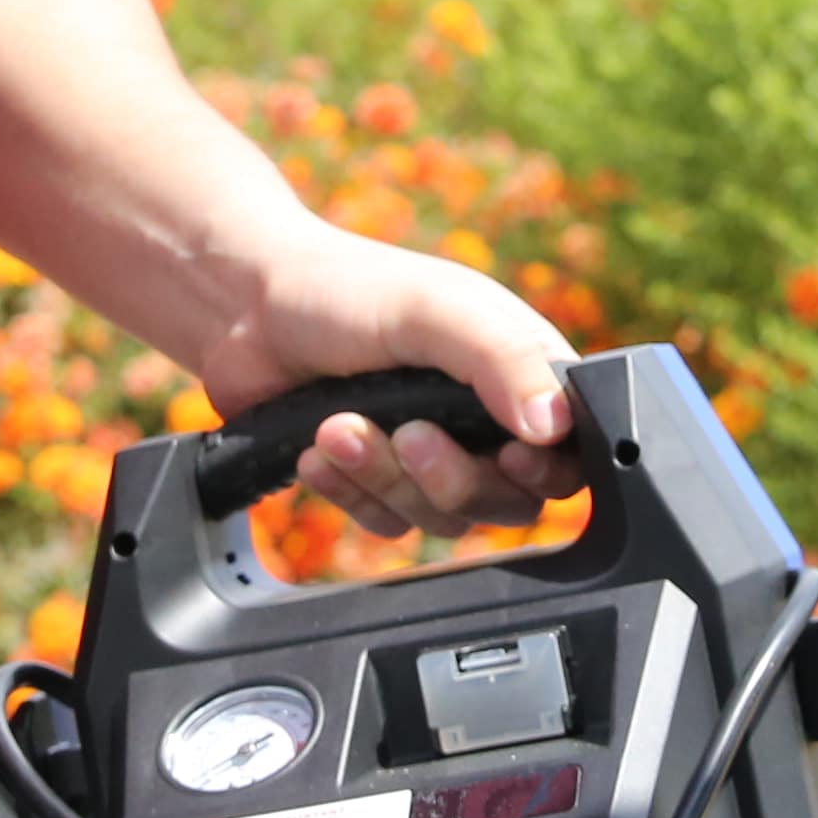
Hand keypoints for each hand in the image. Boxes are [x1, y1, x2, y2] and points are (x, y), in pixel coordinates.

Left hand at [211, 221, 580, 536]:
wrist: (245, 309)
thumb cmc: (347, 291)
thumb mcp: (436, 310)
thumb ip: (503, 358)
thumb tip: (554, 425)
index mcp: (520, 372)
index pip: (571, 452)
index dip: (545, 469)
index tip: (507, 455)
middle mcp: (486, 421)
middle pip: (507, 502)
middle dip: (448, 475)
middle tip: (404, 433)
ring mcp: (433, 457)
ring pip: (441, 519)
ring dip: (384, 478)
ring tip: (336, 425)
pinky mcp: (380, 484)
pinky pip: (386, 526)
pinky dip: (349, 493)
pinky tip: (316, 450)